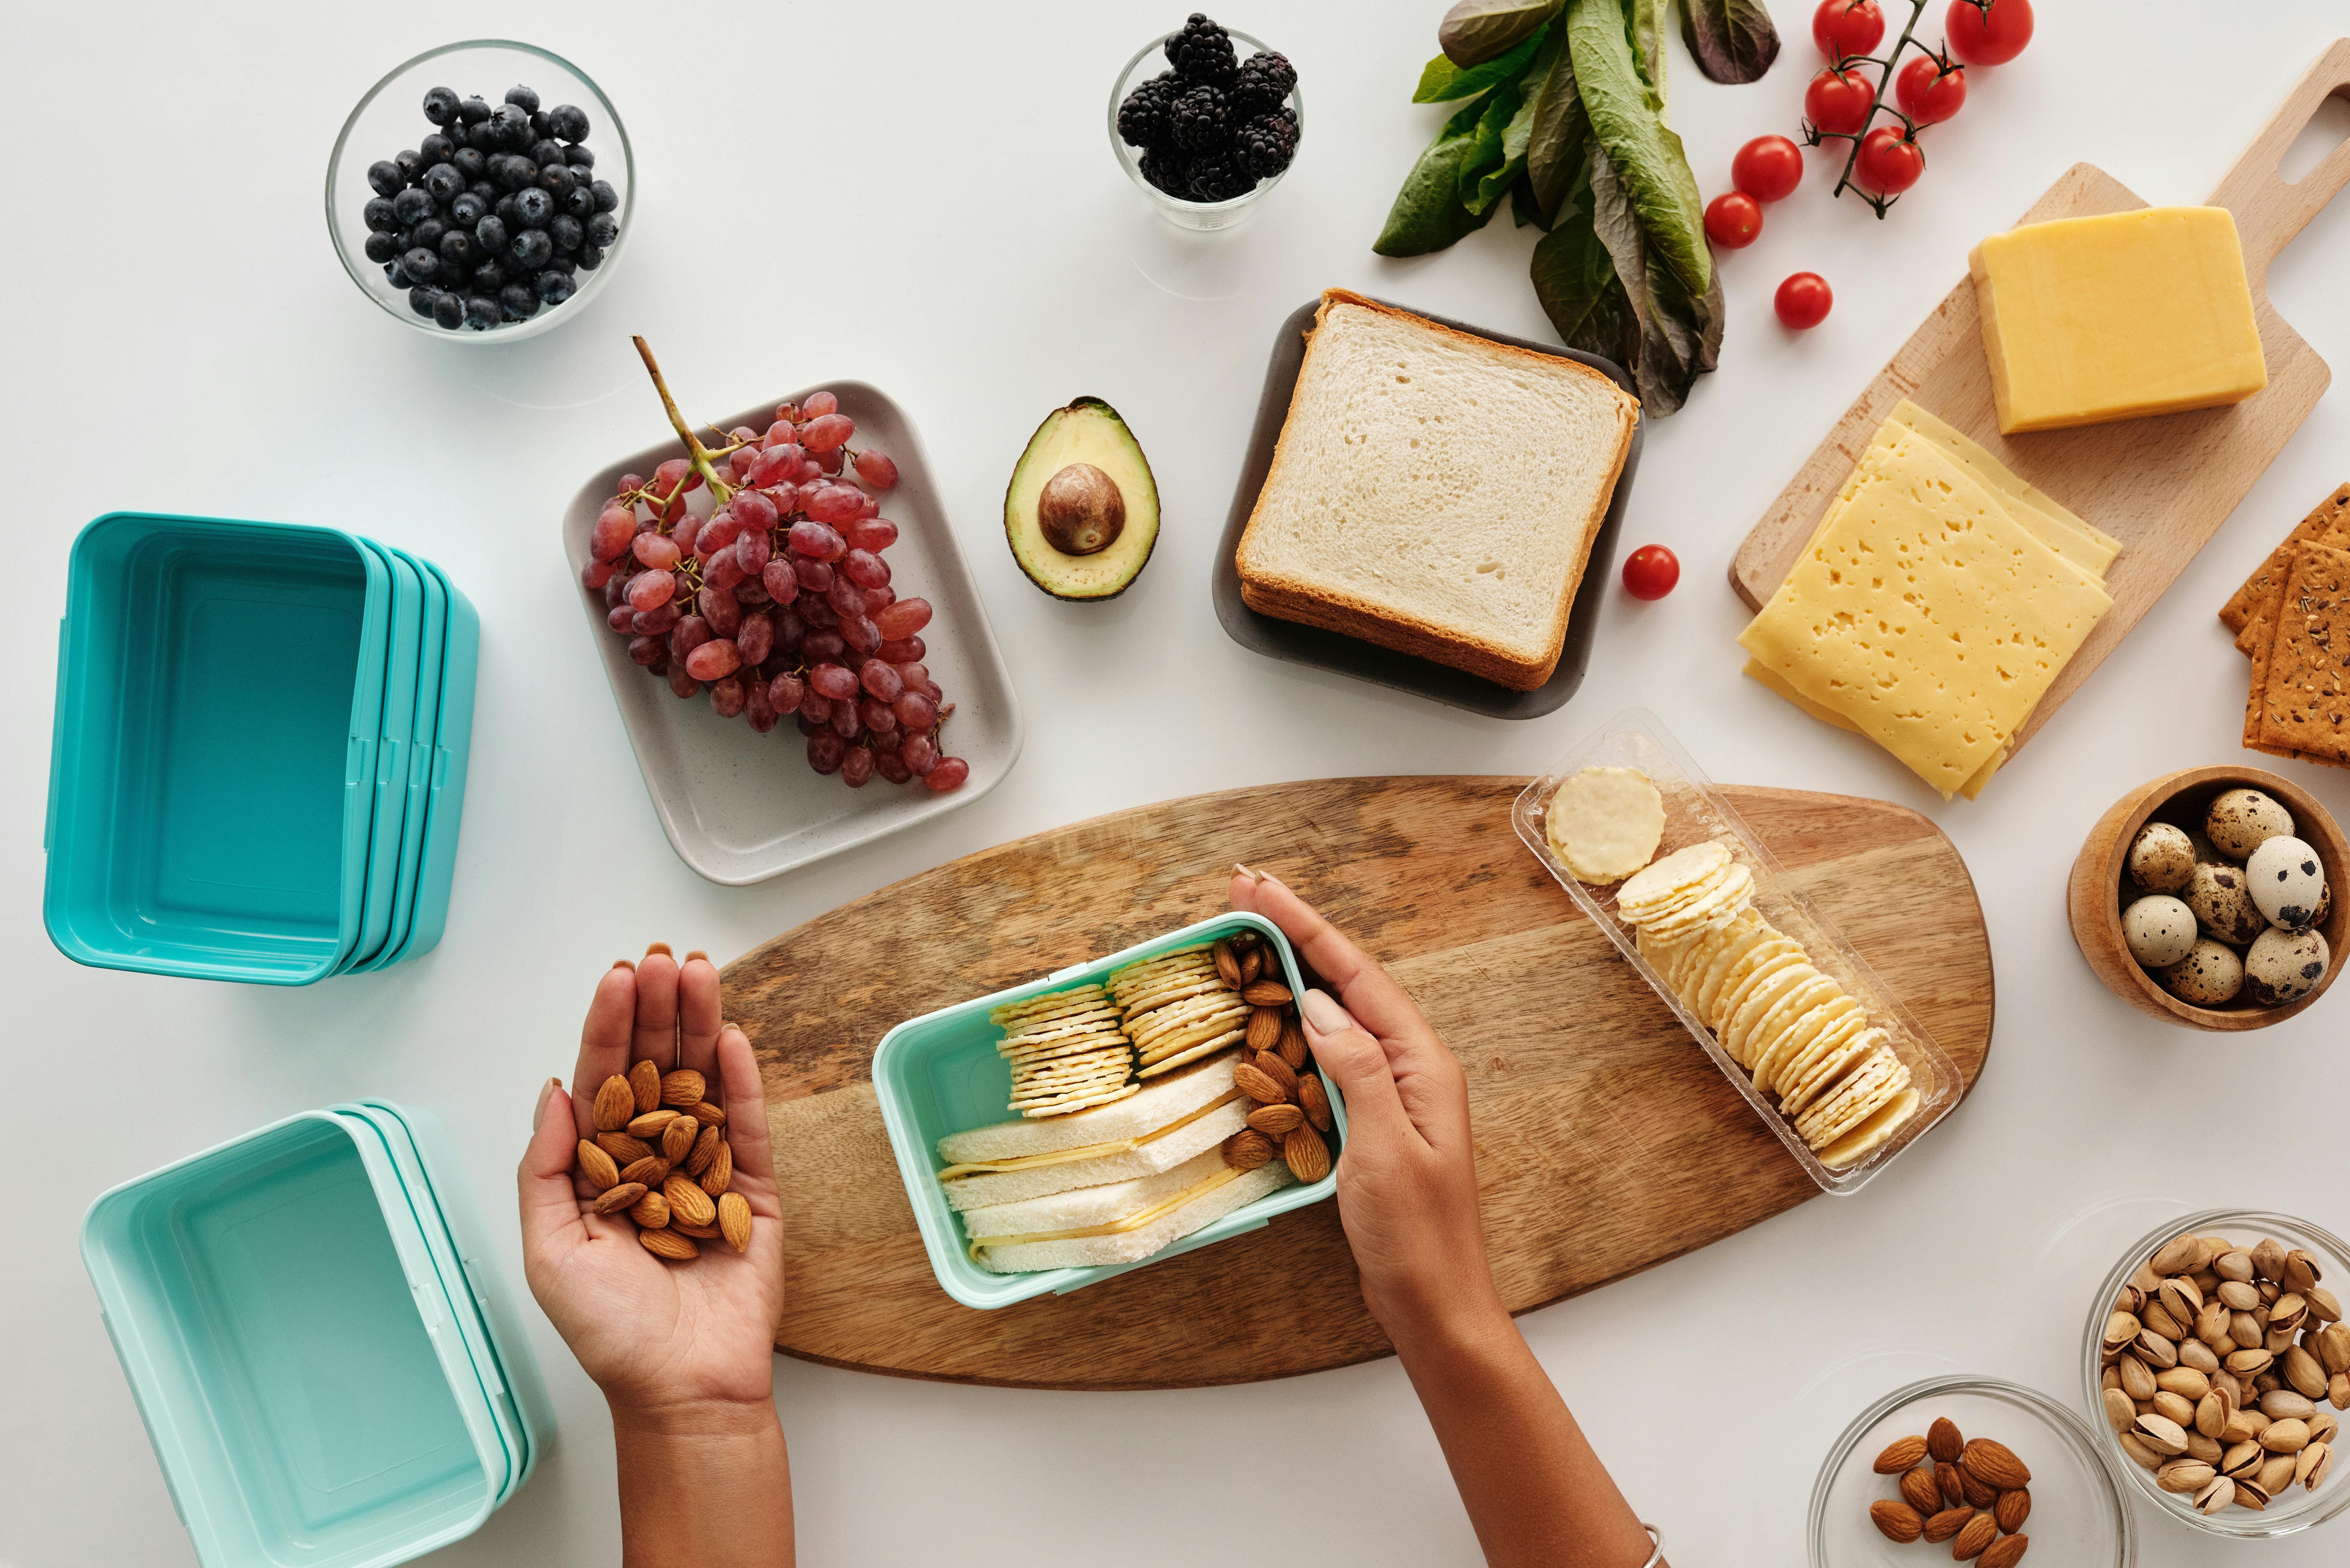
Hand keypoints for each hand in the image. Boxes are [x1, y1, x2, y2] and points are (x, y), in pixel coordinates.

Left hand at [518, 947, 785, 1422]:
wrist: (681, 1385)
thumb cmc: (610, 1332)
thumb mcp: (549, 1249)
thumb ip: (548, 1167)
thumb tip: (555, 1092)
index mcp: (602, 1170)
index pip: (603, 1082)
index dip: (608, 1029)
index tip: (616, 979)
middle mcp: (653, 1159)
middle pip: (655, 1067)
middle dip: (657, 1011)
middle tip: (661, 959)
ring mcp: (706, 1169)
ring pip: (702, 1082)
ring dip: (700, 1026)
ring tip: (699, 974)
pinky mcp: (753, 1190)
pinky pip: (747, 1126)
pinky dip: (741, 1080)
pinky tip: (731, 1038)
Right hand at [1228, 871, 1504, 1350]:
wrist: (1434, 1302)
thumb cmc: (1417, 1236)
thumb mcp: (1385, 1148)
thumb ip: (1357, 1070)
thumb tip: (1321, 1004)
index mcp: (1423, 1064)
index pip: (1357, 976)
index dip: (1306, 926)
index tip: (1260, 888)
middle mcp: (1411, 1068)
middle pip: (1347, 982)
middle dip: (1296, 933)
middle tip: (1243, 891)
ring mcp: (1391, 1093)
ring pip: (1336, 1013)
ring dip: (1293, 971)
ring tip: (1249, 934)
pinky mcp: (1370, 1119)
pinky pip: (1330, 1055)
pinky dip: (1296, 1025)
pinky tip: (1272, 1015)